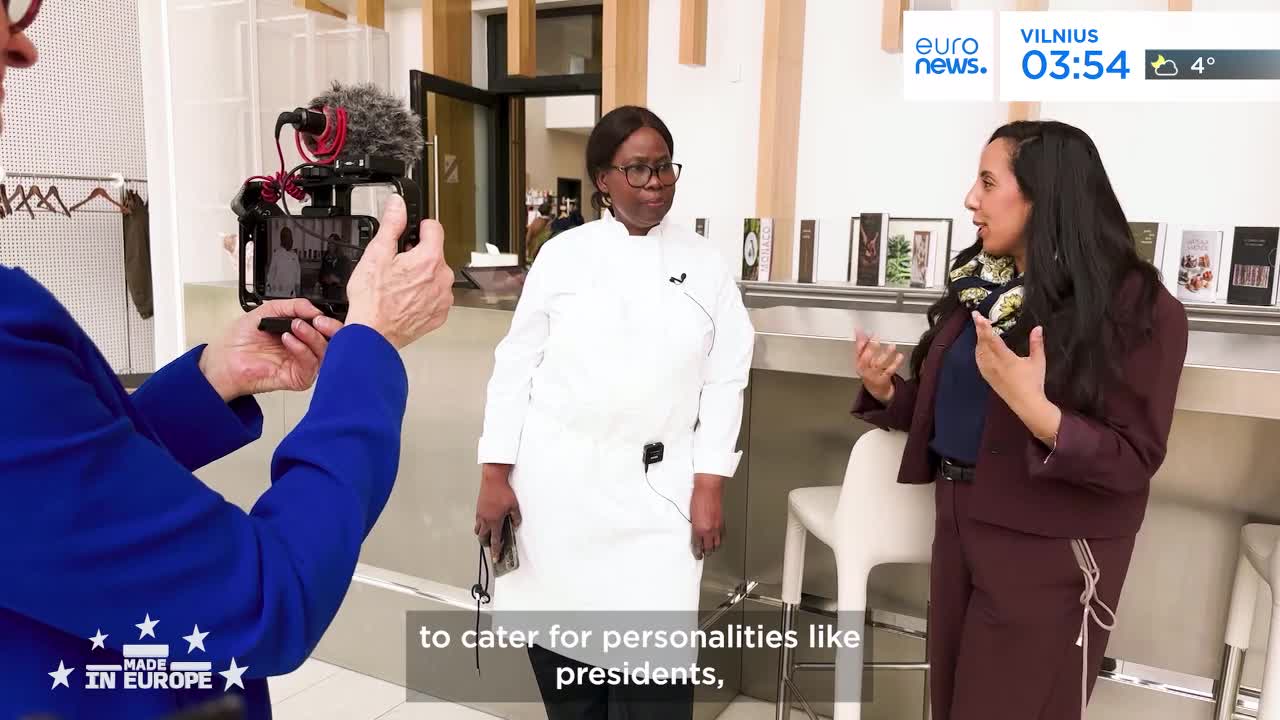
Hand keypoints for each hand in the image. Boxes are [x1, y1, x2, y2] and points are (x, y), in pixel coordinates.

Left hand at [199, 298, 343, 401]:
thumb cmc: (240, 339)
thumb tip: (314, 308)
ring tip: (295, 326)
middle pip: (332, 341)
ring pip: (324, 353)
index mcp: (301, 334)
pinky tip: (288, 340)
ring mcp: (302, 364)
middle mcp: (304, 349)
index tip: (320, 313)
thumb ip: (294, 306)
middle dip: (329, 328)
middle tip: (318, 320)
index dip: (328, 320)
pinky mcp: (297, 378)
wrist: (224, 359)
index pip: (326, 328)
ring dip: (312, 337)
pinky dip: (302, 350)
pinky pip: (310, 365)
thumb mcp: (268, 310)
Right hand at [344, 195, 454, 349]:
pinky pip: (435, 296)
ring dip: (420, 276)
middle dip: (416, 255)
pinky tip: (404, 299)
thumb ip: (392, 224)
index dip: (419, 228)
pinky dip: (422, 295)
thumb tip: (397, 204)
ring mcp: (443, 298)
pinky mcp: (439, 314)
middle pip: (434, 253)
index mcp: (430, 259)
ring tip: (397, 286)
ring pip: (435, 276)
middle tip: (395, 266)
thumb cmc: (373, 300)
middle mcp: (443, 278)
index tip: (409, 234)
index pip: (435, 228)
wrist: (372, 334)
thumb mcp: (377, 253)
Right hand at [474, 464, 521, 562]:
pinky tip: (487, 522)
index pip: (495, 540)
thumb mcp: (514, 506)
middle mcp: (485, 520)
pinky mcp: (478, 508)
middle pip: (483, 538)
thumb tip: (516, 524)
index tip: (495, 558)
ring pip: (478, 530)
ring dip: (482, 535)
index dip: (495, 551)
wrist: (493, 480)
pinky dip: (481, 525)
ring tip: (488, 535)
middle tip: (491, 546)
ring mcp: (480, 514)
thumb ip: (516, 517)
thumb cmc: (503, 492)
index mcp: (495, 521)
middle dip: (486, 544)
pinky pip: (477, 521)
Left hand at [690, 475, 724, 559]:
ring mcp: (717, 526)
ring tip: (711, 547)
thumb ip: (694, 526)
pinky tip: (717, 538)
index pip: (698, 546)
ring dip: (714, 547)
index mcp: (699, 529)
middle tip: (703, 553)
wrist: (708, 489)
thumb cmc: (699, 497)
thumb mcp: (691, 515)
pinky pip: (722, 536)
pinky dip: (720, 539)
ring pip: (718, 544)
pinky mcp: (722, 522)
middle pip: (709, 548)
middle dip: (706, 552)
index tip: (697, 555)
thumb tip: (695, 532)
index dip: (697, 553)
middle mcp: (709, 529)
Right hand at [854, 329, 903, 404]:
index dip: (860, 342)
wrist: (876, 390)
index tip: (864, 332)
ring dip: (885, 354)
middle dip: (870, 348)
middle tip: (876, 338)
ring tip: (892, 346)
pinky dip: (895, 363)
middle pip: (866, 359)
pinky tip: (900, 356)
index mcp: (859, 363)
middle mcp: (865, 370)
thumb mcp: (863, 359)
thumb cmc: (869, 371)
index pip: (857, 351)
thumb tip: (859, 331)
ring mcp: (874, 375)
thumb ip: (862, 344)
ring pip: (878, 364)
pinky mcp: (883, 379)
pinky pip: (890, 371)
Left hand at [972, 312, 1046, 406]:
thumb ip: (1036, 343)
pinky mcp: (987, 377)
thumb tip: (1038, 327)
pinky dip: (978, 350)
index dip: (984, 327)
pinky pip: (978, 360)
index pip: (992, 339)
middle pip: (982, 343)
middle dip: (979, 329)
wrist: (1026, 403)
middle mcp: (994, 364)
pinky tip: (980, 345)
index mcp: (1006, 359)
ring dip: (978, 338)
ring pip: (979, 351)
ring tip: (980, 328)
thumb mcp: (1038, 361)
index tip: (979, 317)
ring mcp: (989, 371)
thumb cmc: (1034, 382)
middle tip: (976, 316)